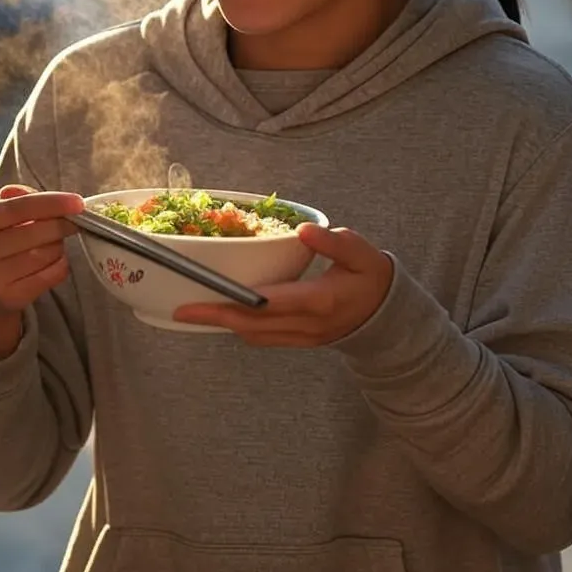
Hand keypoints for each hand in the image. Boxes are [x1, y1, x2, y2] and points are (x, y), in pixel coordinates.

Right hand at [0, 184, 84, 313]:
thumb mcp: (2, 214)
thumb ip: (26, 199)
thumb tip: (56, 198)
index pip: (20, 207)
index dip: (52, 203)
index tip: (78, 202)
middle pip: (37, 232)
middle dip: (62, 225)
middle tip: (74, 221)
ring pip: (47, 254)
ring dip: (59, 245)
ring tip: (54, 242)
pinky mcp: (12, 296)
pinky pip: (53, 274)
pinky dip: (61, 264)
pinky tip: (53, 260)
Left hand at [173, 223, 393, 346]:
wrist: (389, 316)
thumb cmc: (372, 277)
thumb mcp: (361, 253)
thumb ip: (334, 243)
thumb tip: (304, 231)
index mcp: (320, 302)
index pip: (268, 304)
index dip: (233, 302)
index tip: (203, 296)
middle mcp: (307, 326)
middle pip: (252, 326)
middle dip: (215, 318)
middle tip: (181, 308)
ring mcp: (302, 338)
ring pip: (254, 336)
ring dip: (224, 325)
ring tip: (196, 311)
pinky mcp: (299, 341)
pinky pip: (263, 338)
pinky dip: (240, 327)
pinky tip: (225, 314)